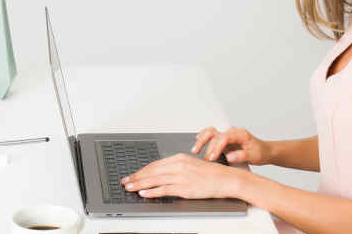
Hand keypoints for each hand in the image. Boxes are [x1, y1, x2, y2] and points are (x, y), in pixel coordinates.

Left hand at [120, 153, 244, 198]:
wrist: (225, 179)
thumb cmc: (211, 174)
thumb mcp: (191, 165)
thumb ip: (177, 167)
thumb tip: (161, 173)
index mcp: (180, 158)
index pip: (155, 164)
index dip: (142, 170)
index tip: (133, 174)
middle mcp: (179, 166)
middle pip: (152, 171)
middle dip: (136, 177)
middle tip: (125, 181)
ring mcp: (181, 177)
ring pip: (155, 180)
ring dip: (140, 184)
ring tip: (130, 188)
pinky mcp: (184, 188)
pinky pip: (164, 190)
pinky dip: (152, 192)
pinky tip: (144, 193)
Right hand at [192, 126, 268, 164]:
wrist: (265, 151)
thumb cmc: (260, 152)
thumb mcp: (255, 156)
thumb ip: (242, 156)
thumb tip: (229, 156)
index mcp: (240, 134)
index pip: (224, 137)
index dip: (216, 147)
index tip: (212, 158)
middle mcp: (232, 132)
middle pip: (214, 133)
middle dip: (206, 145)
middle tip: (203, 158)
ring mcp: (227, 135)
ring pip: (210, 132)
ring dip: (201, 140)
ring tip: (195, 150)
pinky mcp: (223, 140)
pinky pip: (210, 135)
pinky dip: (203, 138)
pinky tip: (197, 143)